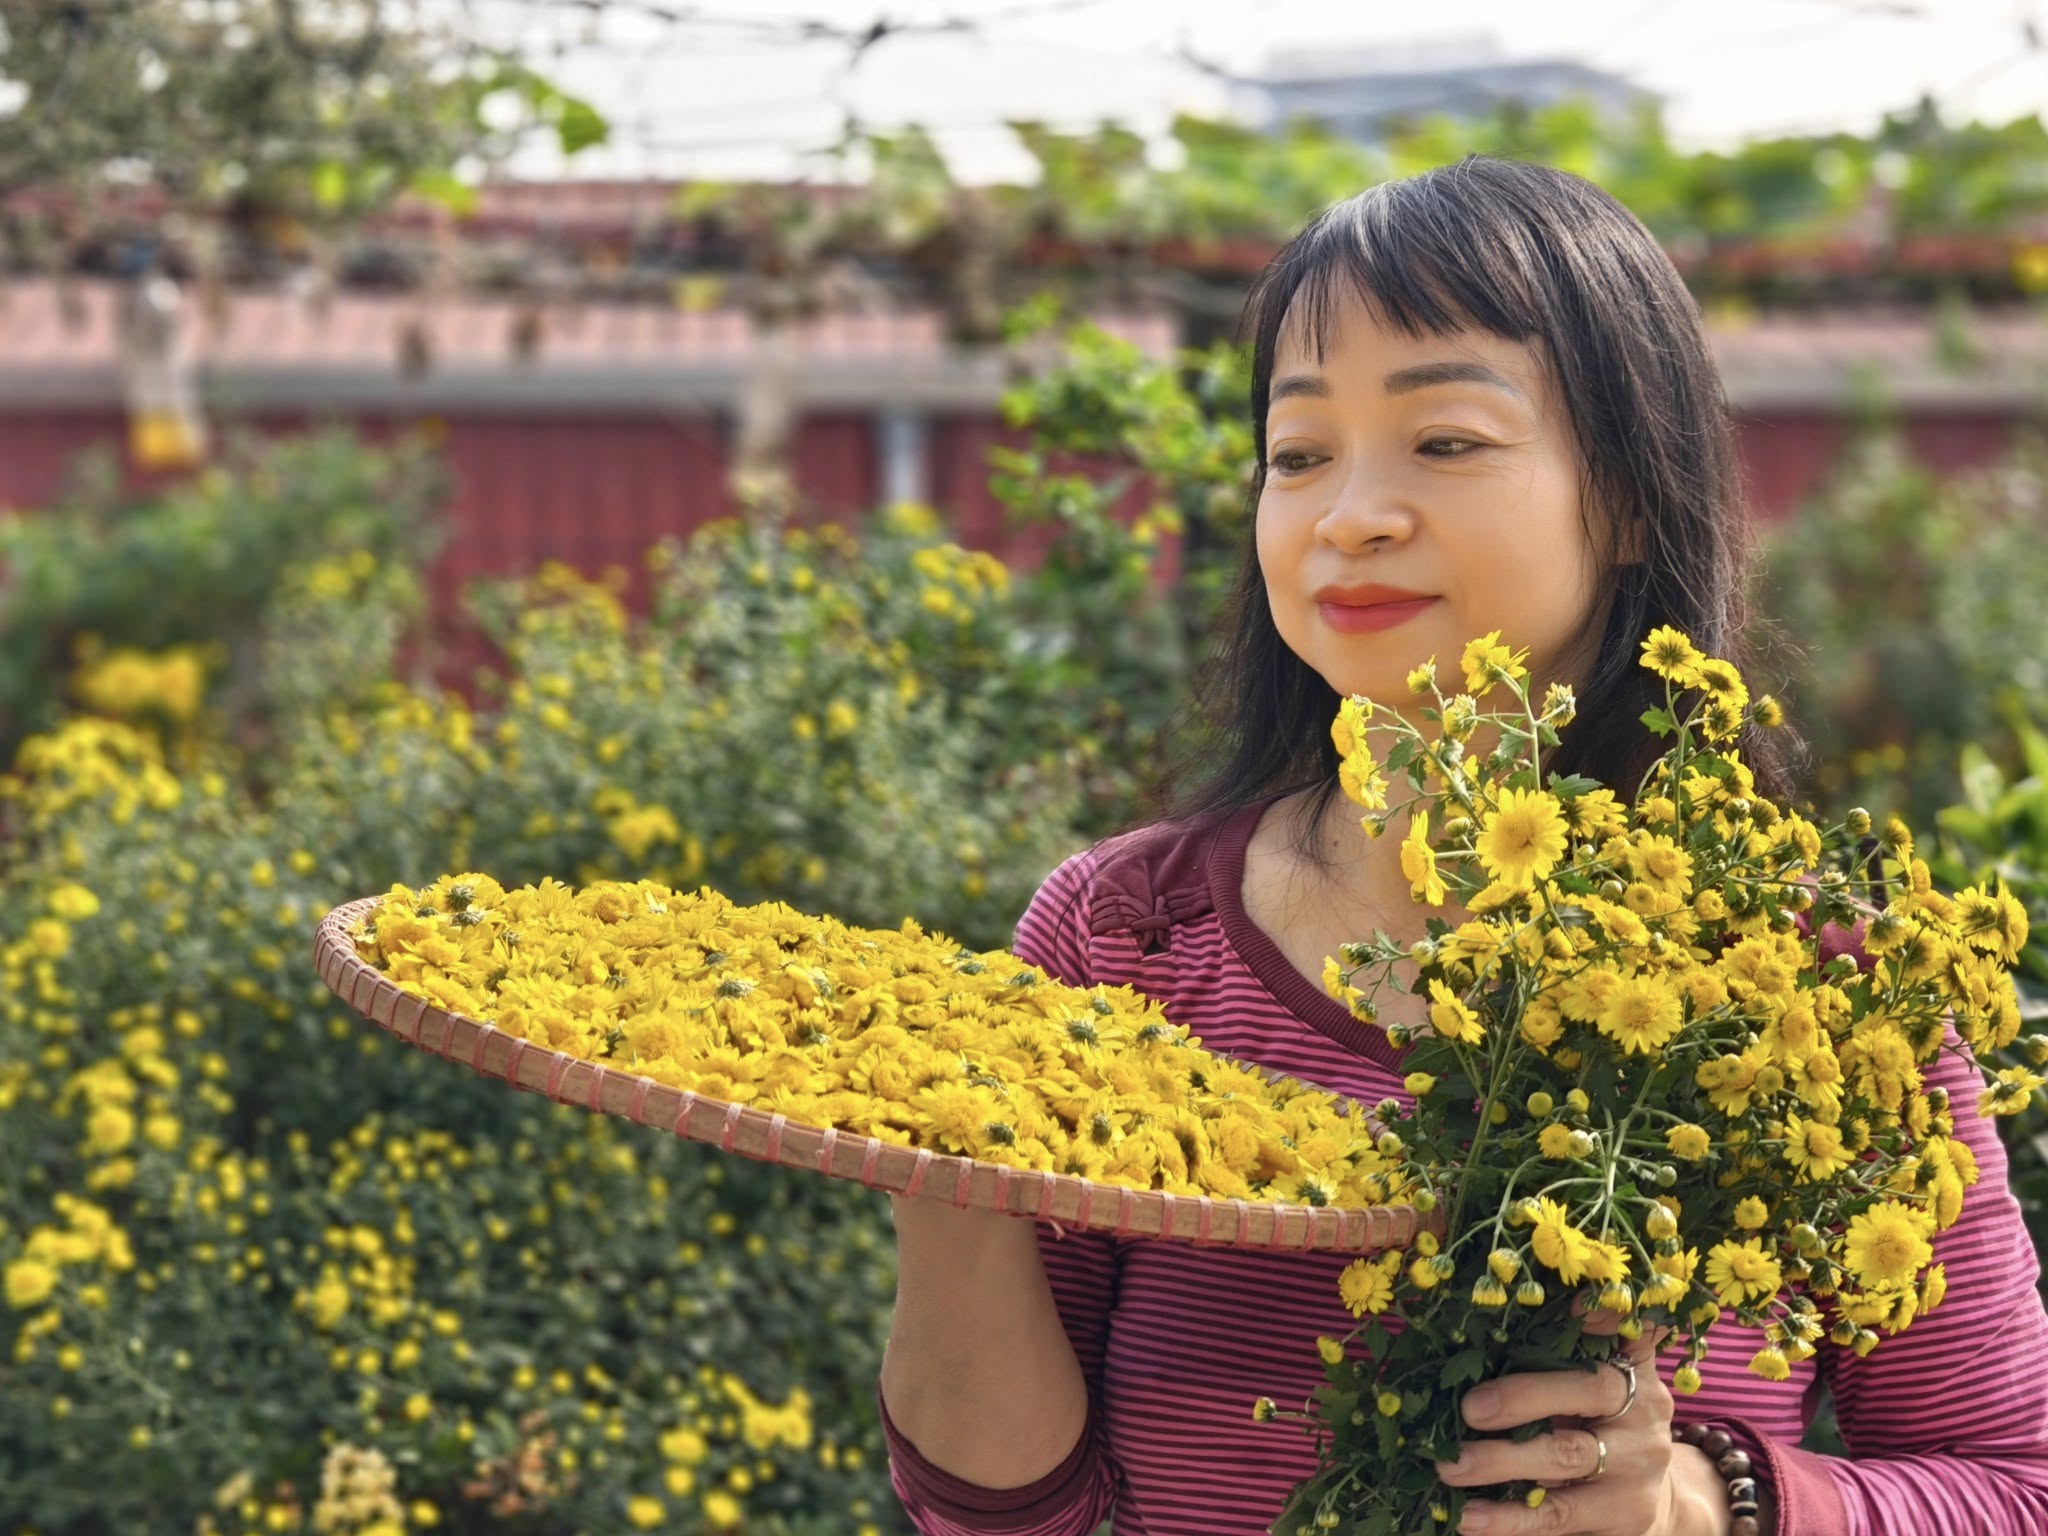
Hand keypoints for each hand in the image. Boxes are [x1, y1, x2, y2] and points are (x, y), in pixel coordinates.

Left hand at [1433, 1308, 1728, 1535]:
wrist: (1656, 1503)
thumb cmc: (1602, 1427)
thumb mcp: (1598, 1384)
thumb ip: (1567, 1349)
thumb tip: (1509, 1315)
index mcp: (1633, 1369)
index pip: (1627, 1330)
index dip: (1604, 1315)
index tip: (1571, 1307)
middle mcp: (1644, 1412)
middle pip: (1588, 1393)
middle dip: (1524, 1397)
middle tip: (1468, 1408)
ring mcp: (1638, 1468)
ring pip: (1567, 1458)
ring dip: (1501, 1462)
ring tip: (1449, 1468)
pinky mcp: (1625, 1519)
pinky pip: (1560, 1517)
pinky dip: (1510, 1520)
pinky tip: (1470, 1518)